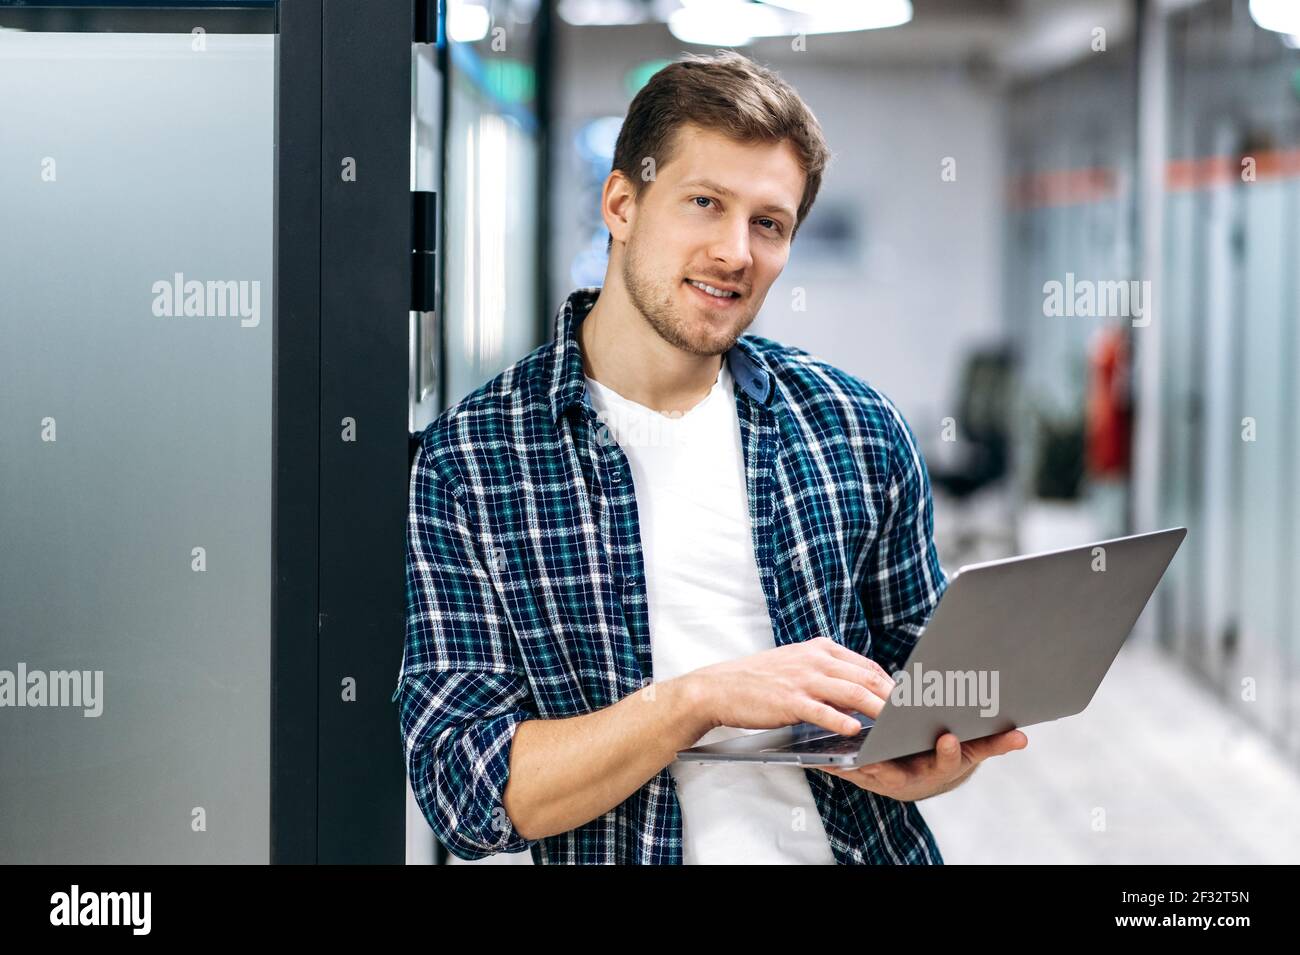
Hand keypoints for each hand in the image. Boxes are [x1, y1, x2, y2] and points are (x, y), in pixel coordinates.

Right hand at [689, 636, 896, 736]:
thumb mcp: (797, 666)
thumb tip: (861, 692)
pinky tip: (856, 730)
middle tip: (915, 712)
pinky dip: (841, 720)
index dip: (891, 682)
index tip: (909, 699)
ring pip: (851, 692)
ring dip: (878, 708)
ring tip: (898, 723)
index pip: (866, 666)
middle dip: (893, 695)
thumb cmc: (761, 681)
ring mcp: (802, 679)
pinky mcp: (789, 700)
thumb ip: (828, 675)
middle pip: (865, 677)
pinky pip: (822, 711)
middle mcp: (815, 660)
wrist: (721, 687)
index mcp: (820, 649)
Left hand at [816, 729, 1027, 801]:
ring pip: (868, 773)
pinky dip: (834, 765)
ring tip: (842, 753)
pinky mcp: (864, 775)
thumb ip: (994, 743)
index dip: (949, 752)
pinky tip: (821, 756)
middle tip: (876, 755)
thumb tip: (1023, 737)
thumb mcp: (972, 750)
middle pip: (901, 773)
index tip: (949, 738)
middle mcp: (912, 778)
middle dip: (888, 764)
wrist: (924, 771)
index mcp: (938, 769)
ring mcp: (886, 779)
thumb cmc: (947, 754)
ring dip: (853, 766)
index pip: (947, 762)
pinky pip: (848, 771)